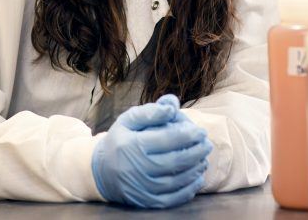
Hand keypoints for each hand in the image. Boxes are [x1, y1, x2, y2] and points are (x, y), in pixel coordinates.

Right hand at [91, 94, 212, 207]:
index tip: (201, 131)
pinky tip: (197, 178)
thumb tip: (172, 106)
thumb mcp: (128, 120)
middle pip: (175, 161)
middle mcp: (137, 168)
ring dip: (195, 169)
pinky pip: (172, 198)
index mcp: (133, 145)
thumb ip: (151, 111)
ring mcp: (142, 187)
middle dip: (196, 152)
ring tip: (204, 159)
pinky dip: (188, 189)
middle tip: (207, 144)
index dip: (189, 135)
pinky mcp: (146, 201)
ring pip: (176, 180)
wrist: (101, 172)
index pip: (167, 139)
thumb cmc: (120, 141)